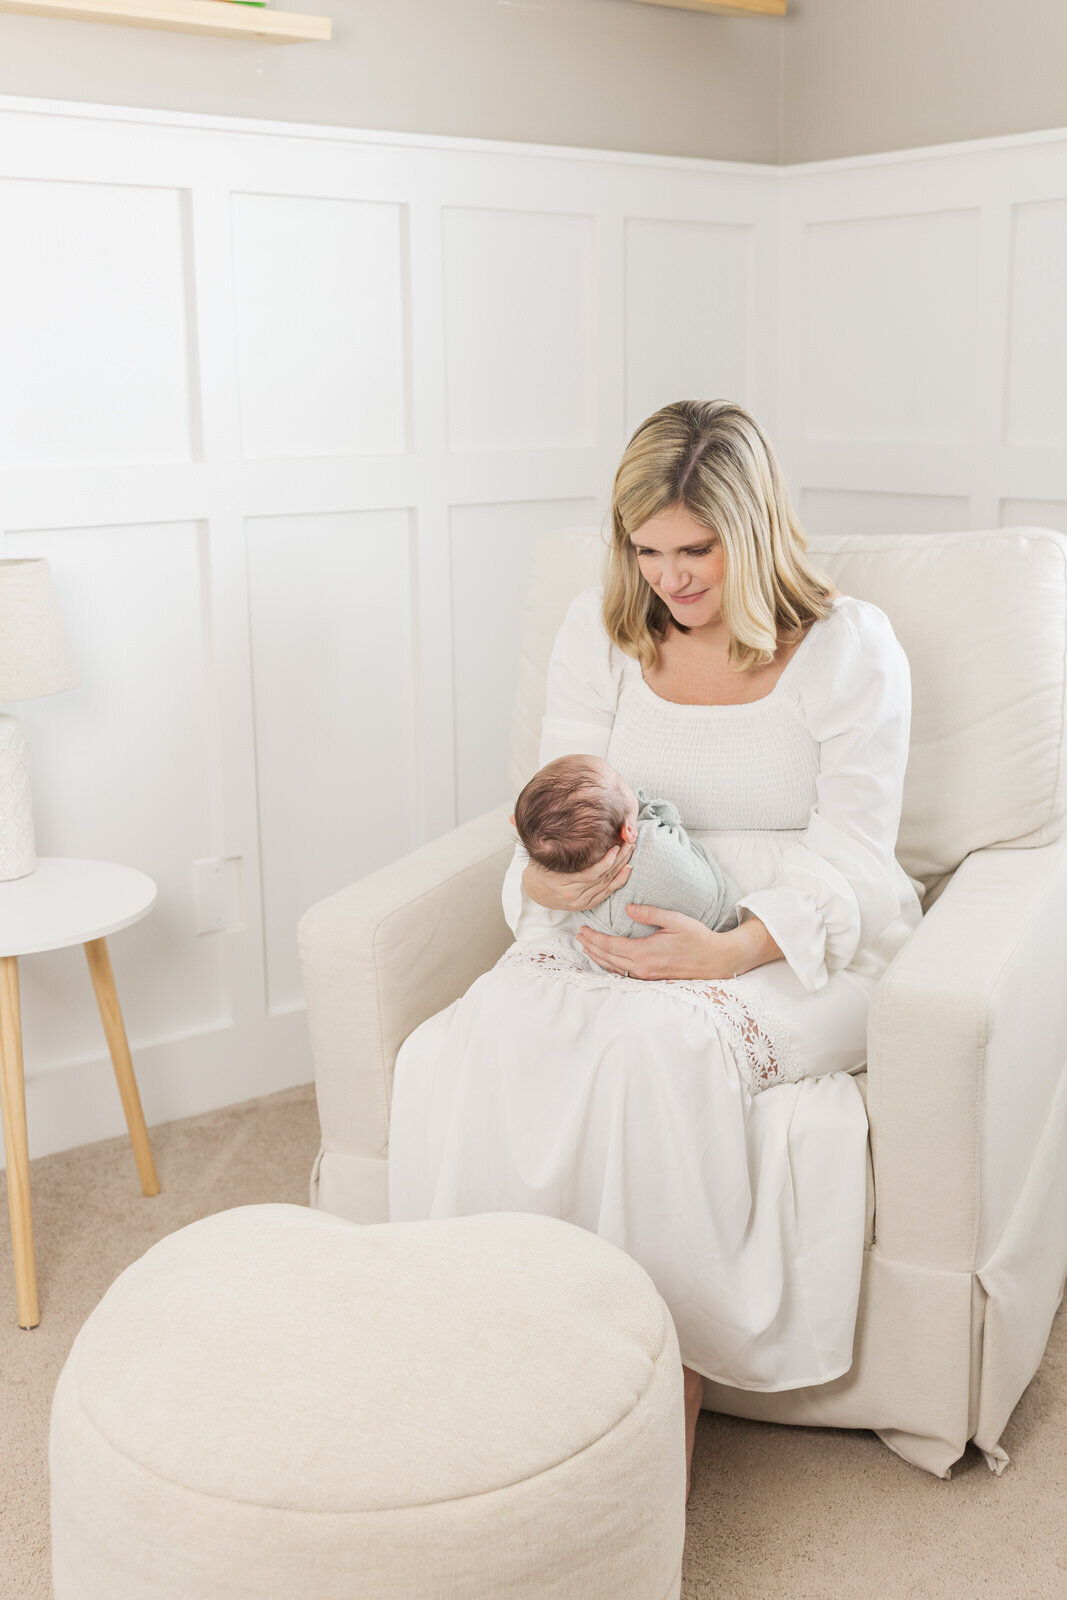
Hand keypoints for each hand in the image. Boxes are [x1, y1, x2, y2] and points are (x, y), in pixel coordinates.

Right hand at [522, 841, 634, 912]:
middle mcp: (571, 895)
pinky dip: (619, 881)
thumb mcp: (540, 855)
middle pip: (601, 877)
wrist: (534, 890)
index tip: (616, 846)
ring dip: (621, 867)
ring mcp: (579, 902)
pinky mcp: (585, 905)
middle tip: (629, 843)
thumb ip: (548, 843)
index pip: (590, 873)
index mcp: (560, 882)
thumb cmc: (539, 868)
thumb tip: (540, 819)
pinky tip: (627, 869)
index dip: (606, 861)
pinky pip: (606, 893)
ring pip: (606, 884)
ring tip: (630, 850)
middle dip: (619, 859)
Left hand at [577, 905, 779, 981]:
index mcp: (645, 952)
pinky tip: (606, 960)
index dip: (594, 938)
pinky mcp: (651, 979)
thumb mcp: (675, 920)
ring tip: (586, 947)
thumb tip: (627, 908)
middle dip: (591, 947)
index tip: (582, 929)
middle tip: (578, 936)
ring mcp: (646, 976)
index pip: (610, 945)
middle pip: (607, 958)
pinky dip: (609, 966)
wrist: (716, 960)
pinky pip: (623, 973)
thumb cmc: (697, 938)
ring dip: (598, 957)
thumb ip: (650, 913)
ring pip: (613, 968)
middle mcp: (642, 967)